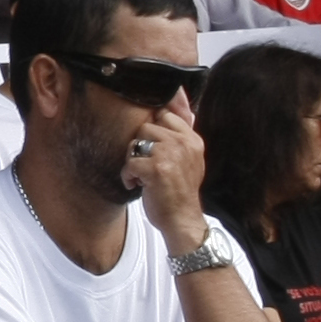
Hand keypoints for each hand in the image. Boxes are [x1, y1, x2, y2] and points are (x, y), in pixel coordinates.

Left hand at [128, 98, 210, 251]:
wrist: (183, 221)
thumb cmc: (180, 191)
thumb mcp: (189, 158)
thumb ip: (183, 132)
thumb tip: (181, 100)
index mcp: (192, 139)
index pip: (166, 114)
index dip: (152, 127)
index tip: (150, 144)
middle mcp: (184, 143)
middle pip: (146, 127)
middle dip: (140, 147)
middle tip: (147, 166)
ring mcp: (171, 155)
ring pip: (135, 142)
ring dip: (132, 161)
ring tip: (142, 176)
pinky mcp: (156, 169)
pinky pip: (130, 162)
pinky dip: (128, 176)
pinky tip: (137, 185)